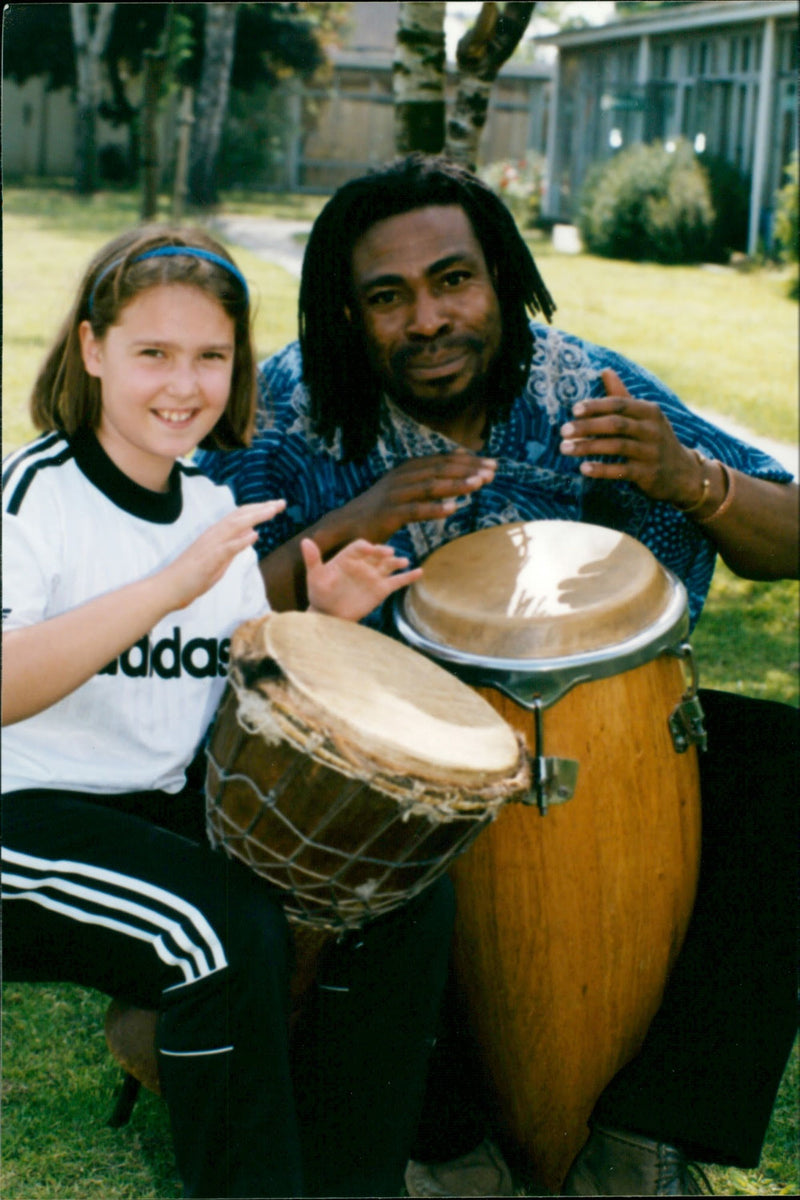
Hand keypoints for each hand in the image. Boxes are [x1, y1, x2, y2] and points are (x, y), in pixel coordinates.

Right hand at [164, 500, 285, 608]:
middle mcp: (213, 534)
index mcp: (216, 534)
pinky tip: (255, 535)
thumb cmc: (192, 575)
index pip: (240, 516)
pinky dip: (241, 541)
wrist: (168, 587)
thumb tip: (251, 533)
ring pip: (235, 526)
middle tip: (281, 502)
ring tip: (272, 511)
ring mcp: (211, 545)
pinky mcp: (209, 560)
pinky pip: (226, 548)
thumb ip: (235, 545)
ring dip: (255, 517)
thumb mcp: (220, 558)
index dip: (258, 509)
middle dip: (262, 508)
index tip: (275, 505)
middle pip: (240, 515)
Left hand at [302, 537, 422, 622]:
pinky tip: (419, 572)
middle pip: (376, 553)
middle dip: (383, 552)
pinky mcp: (381, 589)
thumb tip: (305, 541)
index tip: (370, 549)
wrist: (328, 615)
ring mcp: (373, 576)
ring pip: (388, 564)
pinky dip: (408, 576)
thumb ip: (312, 559)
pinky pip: (397, 581)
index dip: (365, 547)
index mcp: (347, 557)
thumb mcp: (315, 576)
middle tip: (389, 553)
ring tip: (404, 561)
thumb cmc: (320, 594)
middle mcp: (363, 564)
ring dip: (397, 561)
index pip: (359, 547)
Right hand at [337, 451, 496, 543]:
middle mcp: (402, 477)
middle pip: (440, 469)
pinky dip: (434, 508)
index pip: (442, 460)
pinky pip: (414, 510)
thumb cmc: (381, 509)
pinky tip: (453, 509)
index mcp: (407, 470)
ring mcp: (394, 495)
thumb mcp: (405, 488)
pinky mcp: (388, 514)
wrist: (348, 524)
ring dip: (456, 484)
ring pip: (430, 486)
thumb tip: (457, 468)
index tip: (491, 462)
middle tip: (492, 471)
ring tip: (479, 483)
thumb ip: (428, 479)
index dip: (468, 460)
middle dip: (468, 469)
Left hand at [559, 368, 699, 504]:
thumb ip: (622, 396)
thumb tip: (605, 370)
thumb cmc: (653, 439)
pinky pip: (621, 470)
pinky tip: (583, 468)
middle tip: (563, 431)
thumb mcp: (644, 416)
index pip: (620, 404)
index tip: (574, 410)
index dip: (596, 406)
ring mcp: (651, 452)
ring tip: (565, 448)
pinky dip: (601, 469)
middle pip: (616, 424)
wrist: (682, 473)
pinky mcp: (649, 474)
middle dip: (587, 426)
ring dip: (588, 447)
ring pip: (616, 446)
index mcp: (650, 411)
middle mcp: (652, 430)